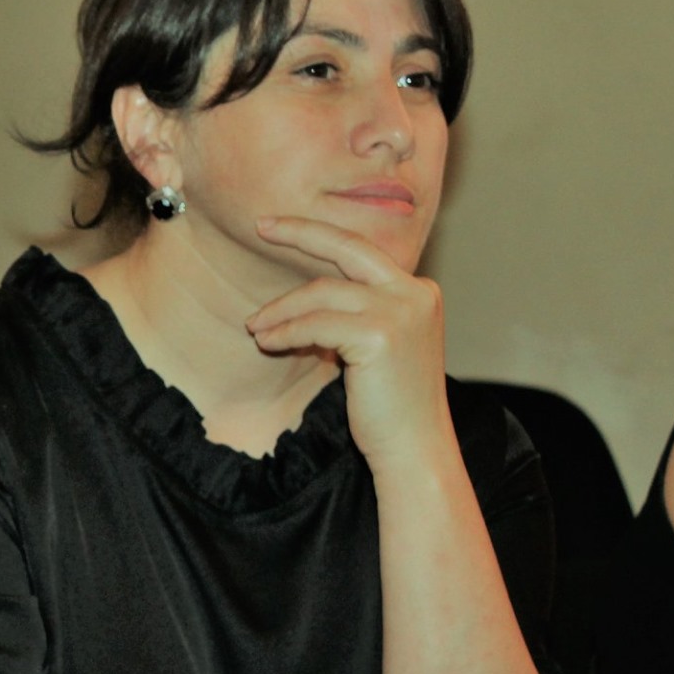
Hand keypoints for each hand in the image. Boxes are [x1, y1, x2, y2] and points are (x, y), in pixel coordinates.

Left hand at [243, 215, 449, 467]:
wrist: (414, 448)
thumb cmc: (389, 405)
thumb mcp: (376, 346)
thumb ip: (354, 315)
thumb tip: (299, 301)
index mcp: (418, 291)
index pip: (360, 252)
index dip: (317, 236)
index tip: (279, 226)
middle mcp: (415, 293)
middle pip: (347, 247)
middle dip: (300, 232)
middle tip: (261, 226)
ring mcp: (400, 312)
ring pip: (323, 292)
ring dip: (281, 309)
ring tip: (255, 327)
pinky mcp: (380, 336)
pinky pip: (316, 324)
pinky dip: (286, 331)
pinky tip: (268, 341)